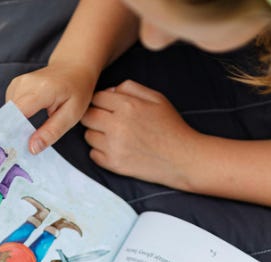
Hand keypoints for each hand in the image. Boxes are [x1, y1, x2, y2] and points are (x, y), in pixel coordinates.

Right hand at [6, 61, 98, 153]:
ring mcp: (17, 82)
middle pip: (9, 113)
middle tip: (20, 150)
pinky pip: (9, 107)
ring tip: (26, 135)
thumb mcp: (71, 115)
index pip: (18, 112)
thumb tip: (31, 148)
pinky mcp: (14, 85)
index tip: (13, 150)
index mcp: (42, 89)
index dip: (12, 131)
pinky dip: (14, 118)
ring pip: (7, 112)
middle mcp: (25, 83)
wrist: (74, 68)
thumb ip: (51, 132)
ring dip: (13, 126)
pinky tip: (26, 122)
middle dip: (12, 132)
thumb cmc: (76, 92)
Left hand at [80, 80, 197, 189]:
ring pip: (88, 135)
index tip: (109, 108)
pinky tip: (115, 150)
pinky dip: (100, 152)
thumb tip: (110, 91)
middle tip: (108, 122)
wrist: (183, 159)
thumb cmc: (171, 127)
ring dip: (97, 134)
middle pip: (87, 116)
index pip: (96, 97)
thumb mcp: (156, 98)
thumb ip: (131, 88)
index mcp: (127, 105)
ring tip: (114, 137)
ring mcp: (114, 146)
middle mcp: (117, 125)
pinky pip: (93, 154)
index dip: (102, 101)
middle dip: (95, 116)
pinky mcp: (114, 164)